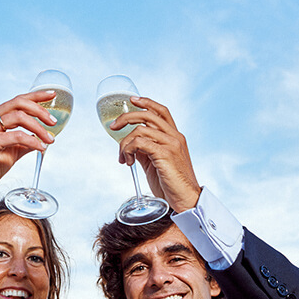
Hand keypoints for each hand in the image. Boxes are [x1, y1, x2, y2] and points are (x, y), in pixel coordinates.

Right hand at [0, 91, 56, 199]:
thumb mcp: (11, 152)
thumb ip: (24, 142)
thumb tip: (41, 139)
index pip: (15, 101)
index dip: (35, 96)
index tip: (51, 94)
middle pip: (18, 103)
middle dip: (40, 110)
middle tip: (53, 121)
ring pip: (19, 117)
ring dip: (39, 127)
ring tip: (50, 139)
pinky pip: (17, 136)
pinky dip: (32, 140)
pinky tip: (40, 147)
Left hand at [110, 96, 200, 212]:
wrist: (185, 199)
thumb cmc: (171, 184)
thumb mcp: (156, 162)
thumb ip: (146, 150)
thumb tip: (130, 145)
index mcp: (175, 137)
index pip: (162, 111)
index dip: (147, 102)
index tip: (133, 100)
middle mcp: (175, 137)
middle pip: (148, 115)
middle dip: (126, 117)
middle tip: (113, 127)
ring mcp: (171, 144)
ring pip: (140, 130)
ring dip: (124, 143)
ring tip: (123, 158)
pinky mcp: (165, 154)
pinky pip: (139, 143)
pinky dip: (128, 150)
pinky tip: (128, 162)